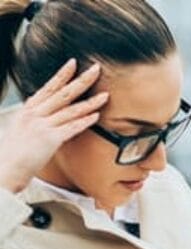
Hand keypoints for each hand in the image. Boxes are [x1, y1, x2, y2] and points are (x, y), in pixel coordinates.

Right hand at [0, 59, 107, 193]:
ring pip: (71, 110)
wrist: (6, 167)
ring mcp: (42, 125)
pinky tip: (96, 116)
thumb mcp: (22, 128)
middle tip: (96, 69)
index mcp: (29, 109)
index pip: (48, 87)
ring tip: (105, 95)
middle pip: (63, 93)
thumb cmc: (15, 152)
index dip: (62, 75)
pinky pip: (71, 128)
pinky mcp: (49, 140)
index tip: (73, 63)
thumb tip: (42, 109)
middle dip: (82, 81)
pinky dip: (84, 121)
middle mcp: (35, 114)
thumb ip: (35, 118)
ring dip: (90, 102)